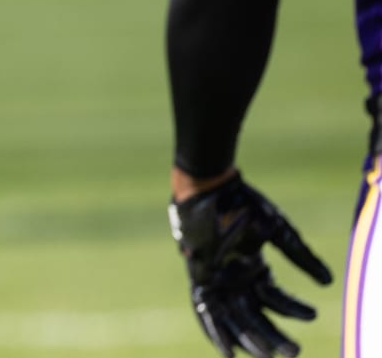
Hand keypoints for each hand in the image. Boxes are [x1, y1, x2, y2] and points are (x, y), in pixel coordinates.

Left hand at [168, 174, 332, 357]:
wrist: (211, 188)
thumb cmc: (244, 204)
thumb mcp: (278, 232)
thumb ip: (300, 256)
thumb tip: (328, 281)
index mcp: (253, 268)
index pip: (275, 298)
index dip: (293, 309)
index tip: (313, 314)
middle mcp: (235, 278)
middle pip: (256, 315)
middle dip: (274, 336)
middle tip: (294, 352)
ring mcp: (217, 278)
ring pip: (234, 318)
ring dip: (250, 339)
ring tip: (267, 356)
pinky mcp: (200, 277)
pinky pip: (205, 310)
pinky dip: (215, 331)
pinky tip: (227, 352)